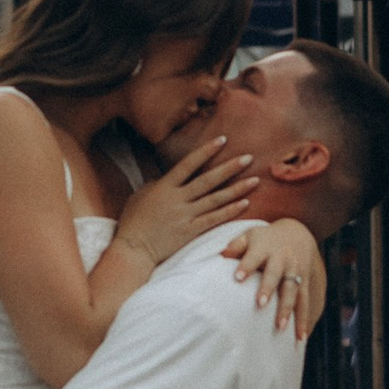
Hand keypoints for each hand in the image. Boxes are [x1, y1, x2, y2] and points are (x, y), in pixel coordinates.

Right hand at [111, 133, 251, 269]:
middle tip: (248, 157)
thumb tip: (167, 176)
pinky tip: (244, 204)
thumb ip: (156, 184)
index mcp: (164, 187)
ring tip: (255, 180)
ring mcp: (185, 216)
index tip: (222, 139)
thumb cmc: (133, 221)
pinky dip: (230, 211)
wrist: (133, 249)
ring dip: (236, 189)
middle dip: (229, 168)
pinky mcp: (190, 232)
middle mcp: (177, 199)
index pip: (188, 164)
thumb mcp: (140, 196)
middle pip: (208, 180)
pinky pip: (214, 219)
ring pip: (215, 199)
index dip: (206, 151)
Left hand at [223, 216, 326, 339]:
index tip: (237, 277)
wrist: (298, 234)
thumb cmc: (265, 239)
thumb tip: (220, 255)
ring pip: (293, 292)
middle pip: (275, 275)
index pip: (254, 257)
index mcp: (265, 248)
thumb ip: (235, 246)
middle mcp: (282, 259)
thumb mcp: (249, 236)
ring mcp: (295, 272)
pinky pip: (305, 303)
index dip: (246, 266)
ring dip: (287, 310)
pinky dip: (304, 320)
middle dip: (268, 289)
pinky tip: (301, 337)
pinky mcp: (305, 283)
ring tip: (281, 328)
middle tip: (260, 304)